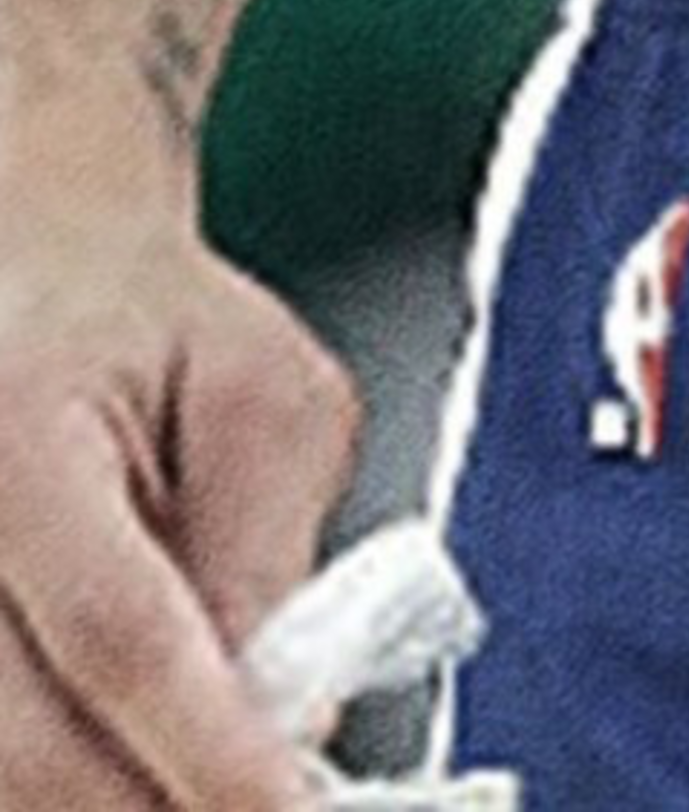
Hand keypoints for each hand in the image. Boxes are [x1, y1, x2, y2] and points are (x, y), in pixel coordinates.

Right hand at [0, 206, 358, 811]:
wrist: (23, 296)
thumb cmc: (148, 336)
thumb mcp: (262, 394)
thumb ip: (273, 556)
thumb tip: (291, 726)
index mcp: (16, 428)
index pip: (121, 633)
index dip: (213, 750)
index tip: (292, 811)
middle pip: (33, 756)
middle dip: (164, 807)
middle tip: (270, 806)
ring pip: (2, 784)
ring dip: (110, 800)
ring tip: (212, 775)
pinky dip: (60, 784)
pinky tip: (137, 762)